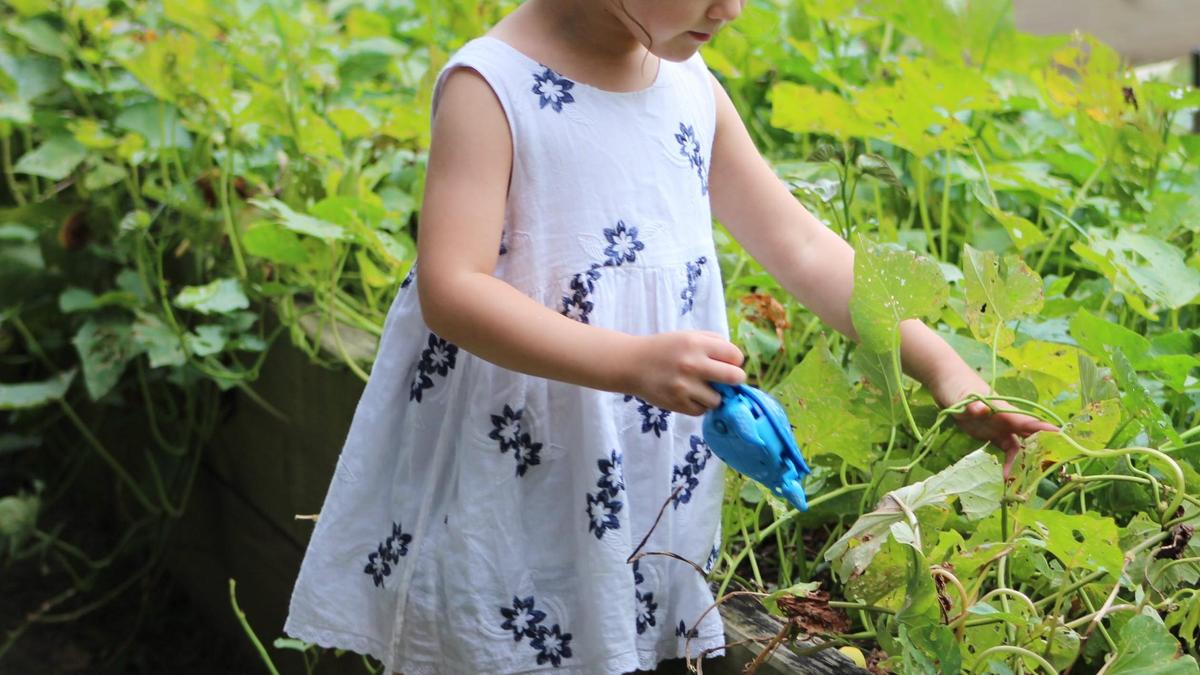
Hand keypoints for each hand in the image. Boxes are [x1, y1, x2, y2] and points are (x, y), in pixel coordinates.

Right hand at [625, 330, 745, 415]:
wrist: (632, 364)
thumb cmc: (664, 349)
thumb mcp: (688, 336)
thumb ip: (714, 342)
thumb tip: (738, 361)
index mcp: (697, 344)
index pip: (735, 356)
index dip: (735, 361)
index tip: (728, 363)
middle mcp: (692, 364)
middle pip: (735, 378)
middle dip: (734, 380)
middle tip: (725, 380)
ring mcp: (685, 386)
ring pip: (719, 399)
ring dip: (713, 395)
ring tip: (700, 388)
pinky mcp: (677, 403)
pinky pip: (702, 410)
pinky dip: (699, 405)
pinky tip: (688, 395)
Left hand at [929, 368, 1059, 476]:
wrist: (945, 381)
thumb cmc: (957, 386)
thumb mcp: (962, 396)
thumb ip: (972, 405)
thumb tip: (982, 409)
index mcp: (1004, 410)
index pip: (1028, 422)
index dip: (1045, 431)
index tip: (1063, 440)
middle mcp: (1006, 419)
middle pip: (1029, 436)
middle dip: (1040, 452)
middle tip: (1046, 472)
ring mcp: (999, 426)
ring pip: (1018, 446)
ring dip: (1021, 462)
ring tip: (1015, 482)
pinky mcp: (990, 433)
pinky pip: (1005, 448)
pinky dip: (1009, 461)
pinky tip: (1006, 476)